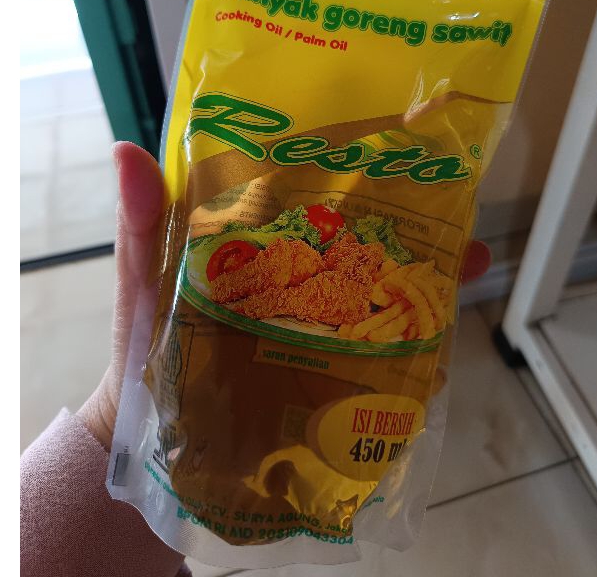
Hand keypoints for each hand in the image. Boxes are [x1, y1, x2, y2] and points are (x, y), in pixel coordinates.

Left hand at [78, 142, 491, 448]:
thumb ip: (140, 228)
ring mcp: (323, 340)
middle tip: (463, 226)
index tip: (407, 152)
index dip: (363, 178)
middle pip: (372, 252)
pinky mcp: (331, 389)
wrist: (152, 447)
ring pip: (388, 305)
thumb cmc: (147, 352)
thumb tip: (126, 149)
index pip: (322, 202)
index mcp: (266, 251)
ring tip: (471, 269)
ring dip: (430, 291)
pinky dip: (416, 360)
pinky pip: (383, 368)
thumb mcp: (143, 285)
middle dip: (421, 235)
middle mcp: (305, 288)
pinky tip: (443, 356)